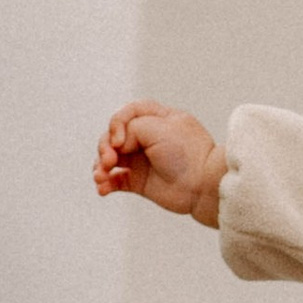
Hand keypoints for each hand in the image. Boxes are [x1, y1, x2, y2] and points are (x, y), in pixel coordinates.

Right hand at [95, 104, 227, 225]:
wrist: (203, 185)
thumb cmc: (187, 153)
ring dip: (100, 166)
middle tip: (109, 161)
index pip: (128, 113)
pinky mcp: (139, 182)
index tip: (120, 140)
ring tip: (101, 177)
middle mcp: (148, 138)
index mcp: (157, 120)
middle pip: (113, 137)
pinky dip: (105, 183)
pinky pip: (115, 180)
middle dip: (105, 147)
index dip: (116, 124)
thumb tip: (117, 145)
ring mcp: (143, 160)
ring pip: (109, 158)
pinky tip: (103, 188)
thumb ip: (130, 127)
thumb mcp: (157, 127)